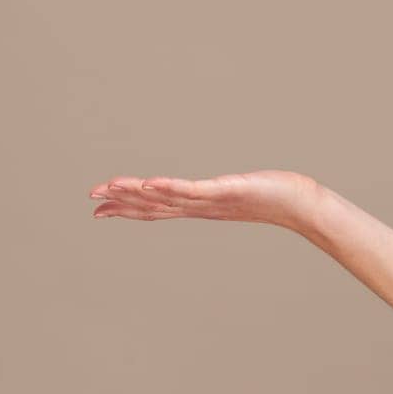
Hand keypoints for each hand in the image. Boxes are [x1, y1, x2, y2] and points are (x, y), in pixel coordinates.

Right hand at [87, 169, 324, 229]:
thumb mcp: (239, 194)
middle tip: (90, 199)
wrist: (301, 205)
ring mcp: (212, 201)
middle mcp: (202, 208)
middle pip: (154, 206)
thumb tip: (215, 190)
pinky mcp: (226, 192)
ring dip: (136, 193)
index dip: (126, 209)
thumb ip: (222, 193)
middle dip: (121, 202)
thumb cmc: (276, 197)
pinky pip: (193, 190)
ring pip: (166, 199)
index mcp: (201, 208)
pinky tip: (149, 183)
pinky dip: (169, 188)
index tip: (99, 208)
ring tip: (108, 187)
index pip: (156, 209)